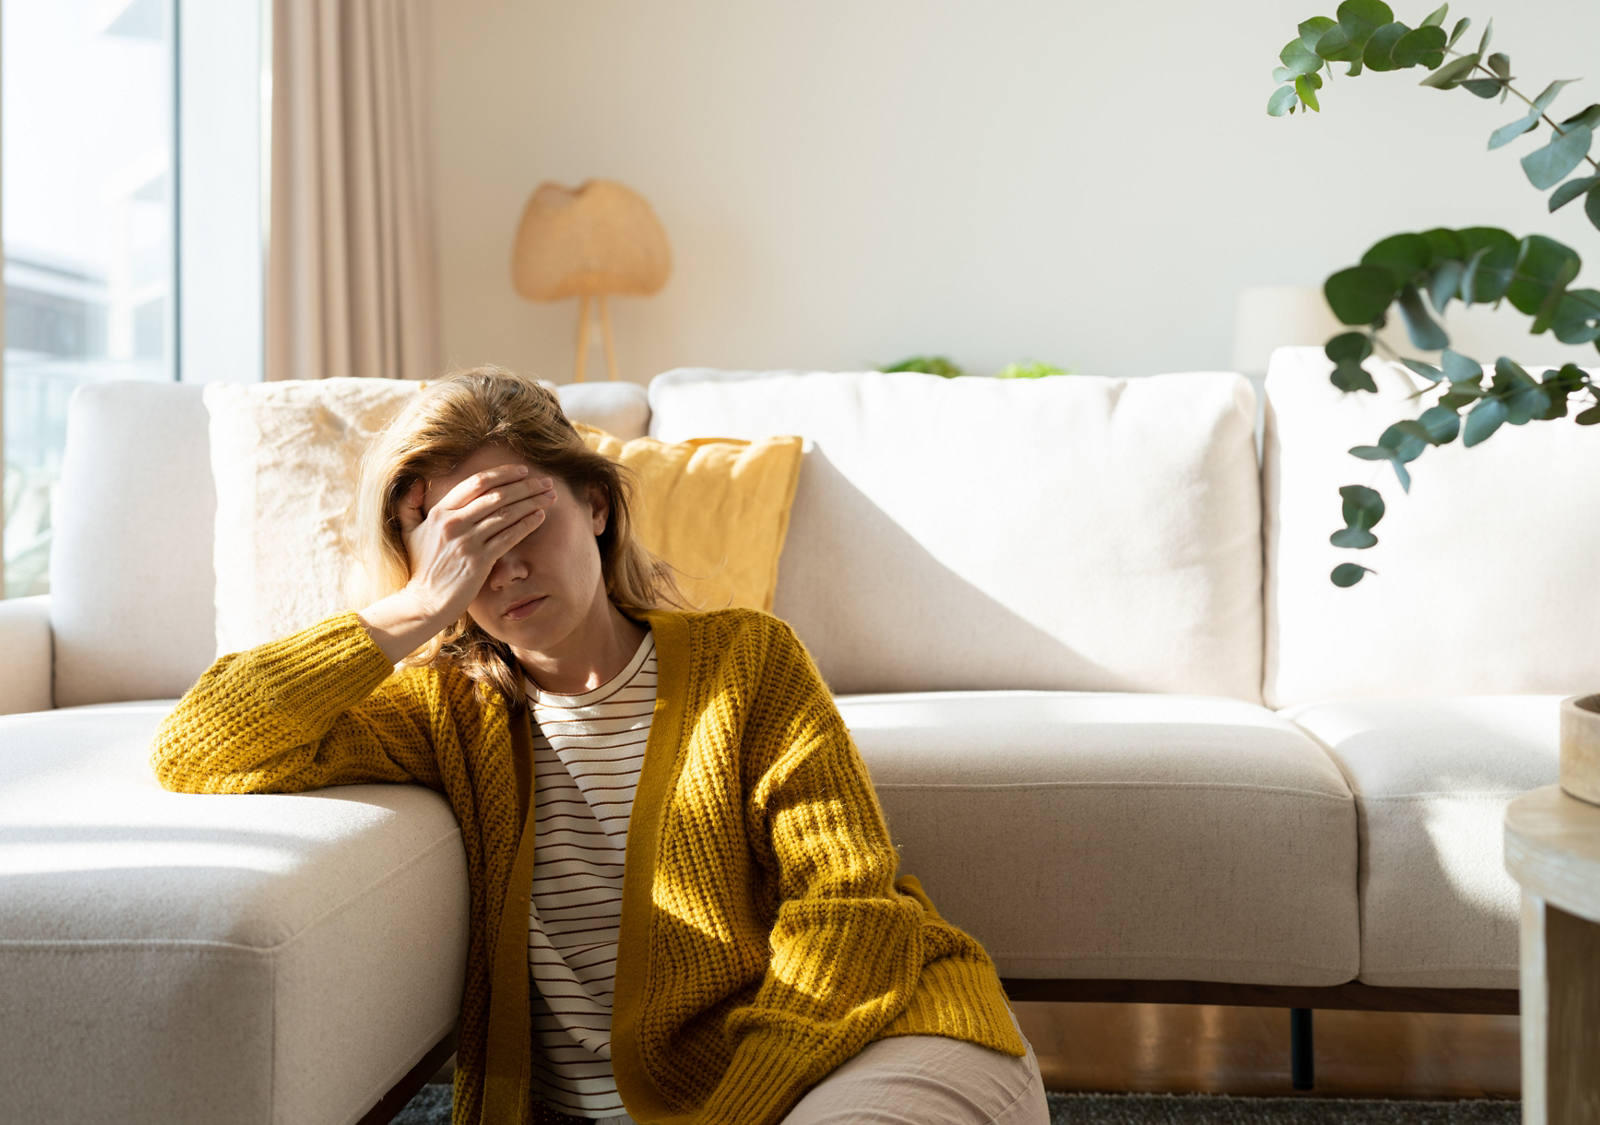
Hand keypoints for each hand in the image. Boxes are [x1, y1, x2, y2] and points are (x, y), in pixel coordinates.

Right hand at [395, 462, 554, 624]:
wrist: (424, 602)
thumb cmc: (420, 566)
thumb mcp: (409, 532)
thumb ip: (409, 505)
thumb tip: (417, 481)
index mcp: (440, 512)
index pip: (476, 482)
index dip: (503, 474)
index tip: (524, 471)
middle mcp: (454, 523)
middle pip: (497, 495)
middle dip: (526, 486)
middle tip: (546, 482)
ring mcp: (467, 542)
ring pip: (506, 514)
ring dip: (532, 503)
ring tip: (549, 497)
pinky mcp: (479, 562)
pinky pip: (508, 537)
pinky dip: (526, 525)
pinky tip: (540, 517)